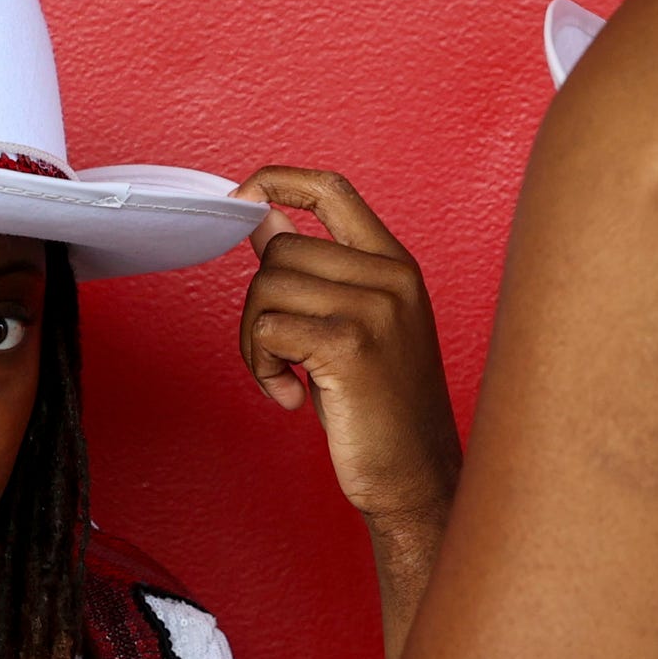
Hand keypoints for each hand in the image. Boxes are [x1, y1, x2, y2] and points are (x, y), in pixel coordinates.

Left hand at [235, 167, 459, 529]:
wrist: (416, 477)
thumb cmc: (380, 409)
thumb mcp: (352, 327)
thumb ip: (316, 273)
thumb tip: (262, 220)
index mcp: (395, 265)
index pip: (332, 189)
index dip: (278, 180)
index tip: (241, 198)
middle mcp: (391, 278)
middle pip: (280, 251)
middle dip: (258, 305)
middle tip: (277, 357)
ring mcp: (374, 308)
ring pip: (266, 289)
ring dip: (255, 344)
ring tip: (287, 380)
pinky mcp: (350, 345)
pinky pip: (267, 329)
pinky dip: (262, 367)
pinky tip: (293, 398)